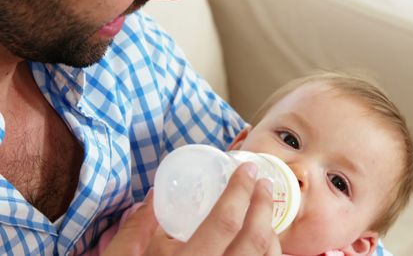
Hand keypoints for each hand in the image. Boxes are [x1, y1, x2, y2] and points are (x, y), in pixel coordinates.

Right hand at [102, 162, 281, 255]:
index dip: (241, 190)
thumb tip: (154, 194)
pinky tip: (261, 241)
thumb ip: (137, 227)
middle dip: (264, 205)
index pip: (225, 222)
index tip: (247, 169)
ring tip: (263, 210)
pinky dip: (268, 253)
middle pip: (255, 239)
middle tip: (263, 183)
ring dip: (270, 230)